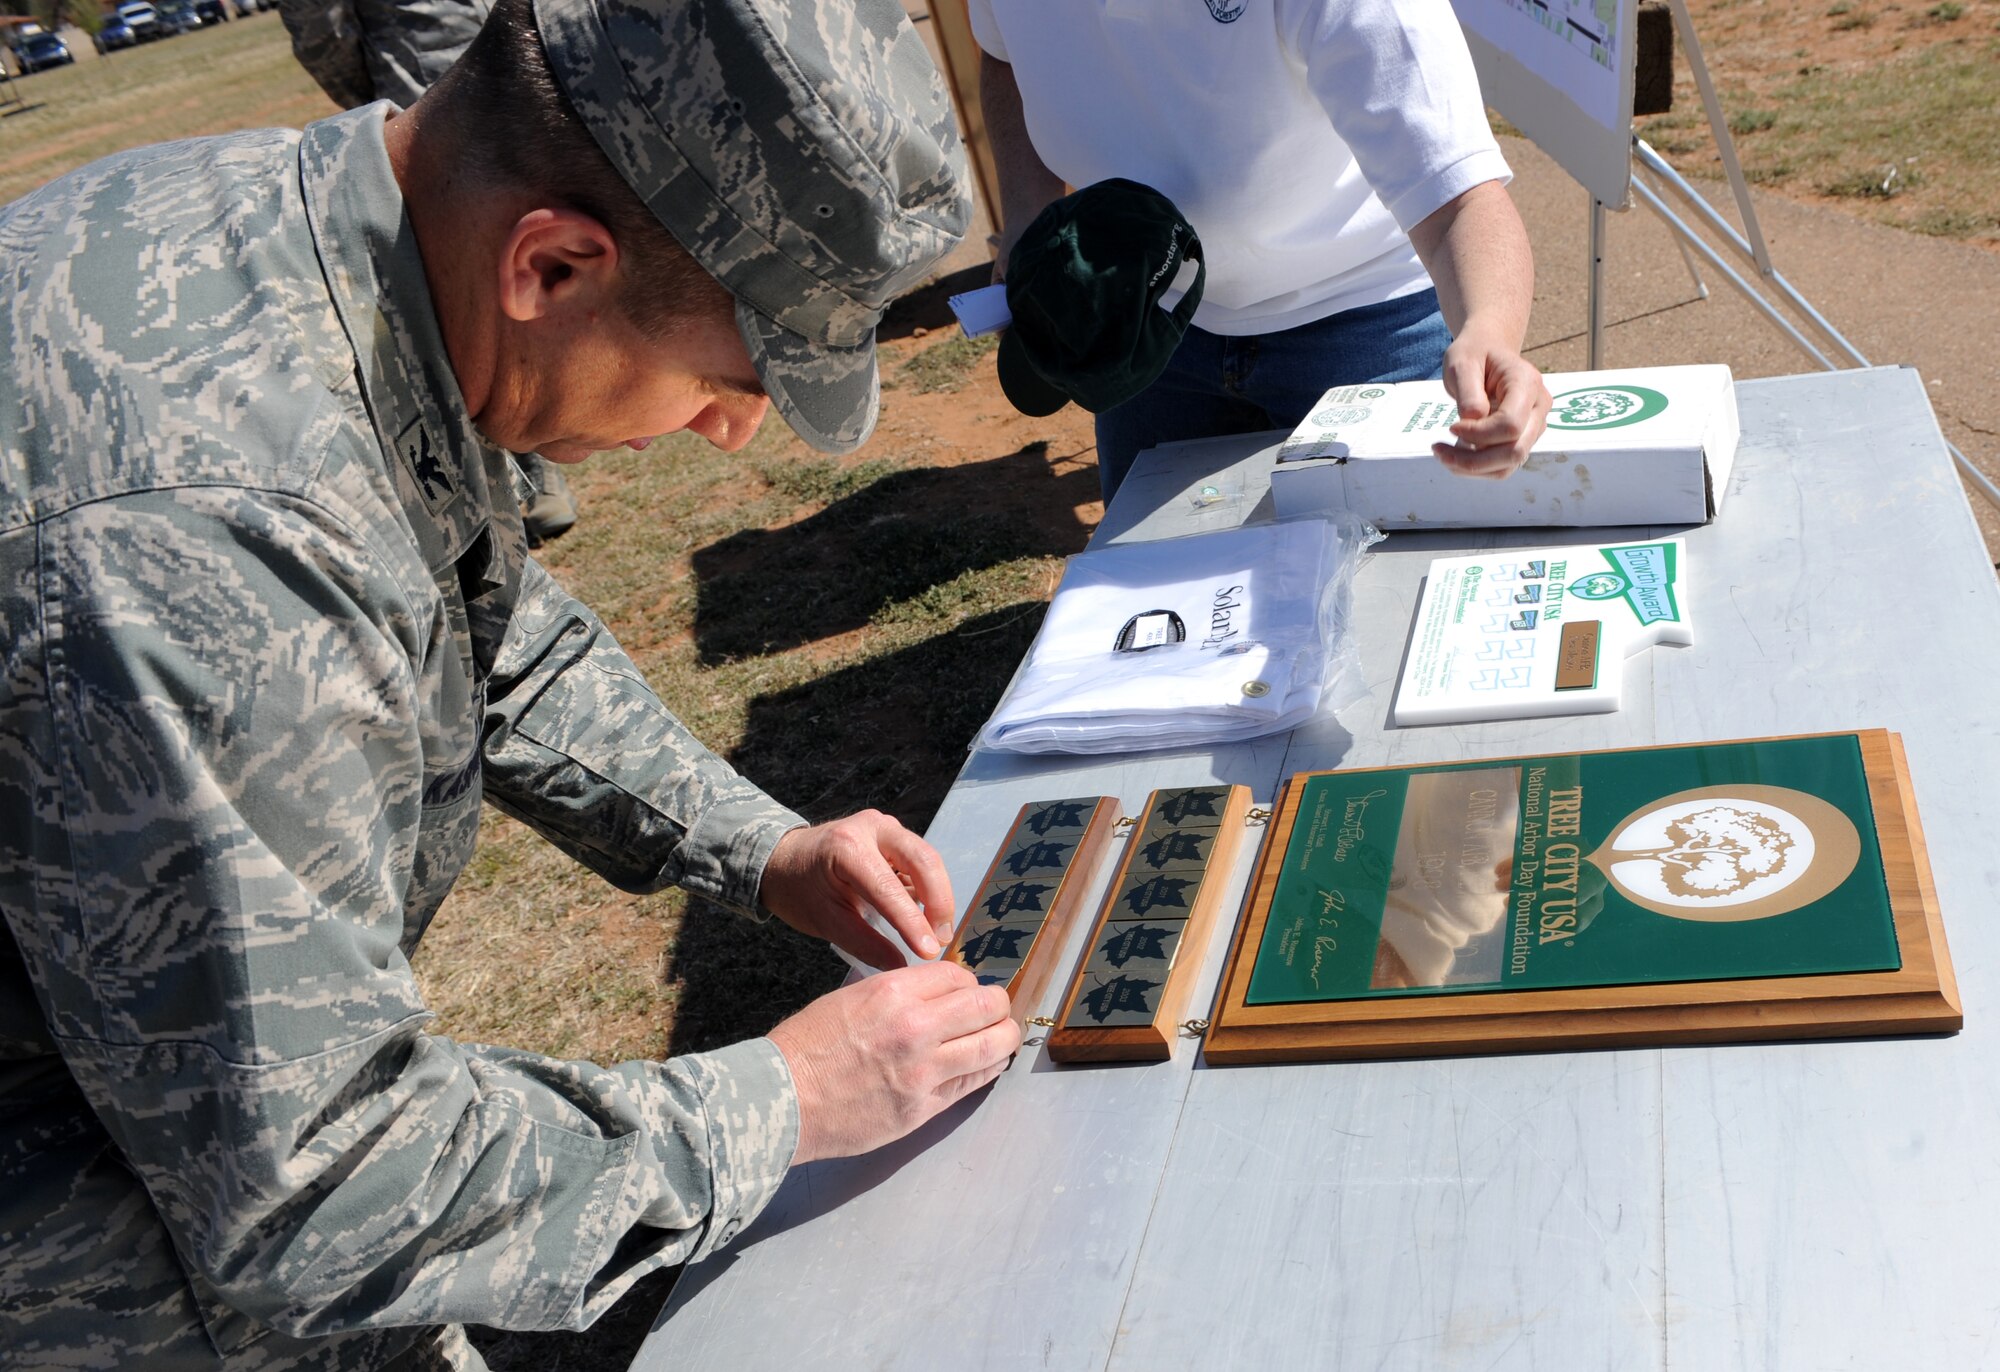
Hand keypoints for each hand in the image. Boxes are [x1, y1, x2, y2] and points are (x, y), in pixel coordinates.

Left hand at [759, 811, 955, 967]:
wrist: (782, 859)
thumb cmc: (798, 889)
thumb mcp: (826, 921)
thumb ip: (864, 943)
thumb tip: (900, 965)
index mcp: (847, 847)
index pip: (889, 889)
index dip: (912, 923)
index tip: (928, 952)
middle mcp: (872, 827)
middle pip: (924, 861)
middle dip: (939, 903)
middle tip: (940, 940)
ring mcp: (886, 828)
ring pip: (928, 859)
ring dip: (938, 896)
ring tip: (936, 932)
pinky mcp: (893, 836)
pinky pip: (920, 861)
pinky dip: (929, 888)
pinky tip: (926, 916)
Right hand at [769, 961, 1020, 1162]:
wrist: (779, 1101)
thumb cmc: (806, 1047)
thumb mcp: (850, 997)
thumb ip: (899, 993)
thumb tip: (938, 994)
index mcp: (894, 992)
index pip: (959, 977)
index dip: (968, 983)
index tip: (966, 992)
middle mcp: (916, 1028)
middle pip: (987, 1006)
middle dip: (997, 1006)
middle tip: (996, 1011)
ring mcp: (923, 1072)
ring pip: (993, 1046)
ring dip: (1003, 1037)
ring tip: (1001, 1036)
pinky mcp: (923, 1108)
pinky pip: (974, 1082)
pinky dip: (988, 1068)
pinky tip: (987, 1063)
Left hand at [1432, 327, 1551, 479]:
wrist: (1488, 351)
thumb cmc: (1474, 354)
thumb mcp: (1462, 364)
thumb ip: (1468, 391)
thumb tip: (1472, 420)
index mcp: (1527, 383)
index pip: (1510, 424)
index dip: (1478, 434)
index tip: (1451, 427)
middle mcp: (1539, 407)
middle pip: (1514, 451)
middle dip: (1473, 460)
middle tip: (1438, 450)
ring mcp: (1535, 426)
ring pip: (1509, 464)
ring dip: (1472, 468)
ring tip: (1443, 454)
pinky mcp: (1524, 439)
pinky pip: (1504, 466)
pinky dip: (1477, 469)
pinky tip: (1456, 455)